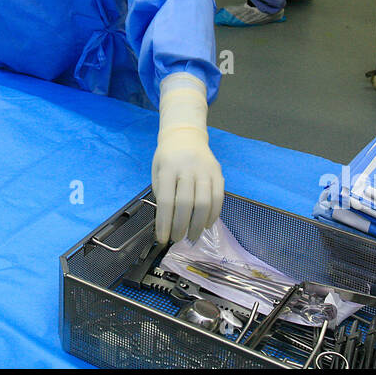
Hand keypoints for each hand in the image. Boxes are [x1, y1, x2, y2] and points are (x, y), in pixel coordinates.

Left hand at [152, 73, 222, 242]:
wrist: (185, 135)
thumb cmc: (167, 157)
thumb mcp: (157, 170)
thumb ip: (161, 193)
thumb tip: (168, 222)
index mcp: (168, 168)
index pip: (165, 200)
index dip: (164, 223)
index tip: (162, 238)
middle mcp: (188, 168)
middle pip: (186, 203)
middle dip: (181, 226)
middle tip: (177, 239)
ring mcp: (205, 170)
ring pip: (204, 203)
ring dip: (198, 224)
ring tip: (192, 236)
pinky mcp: (218, 173)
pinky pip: (218, 198)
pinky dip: (213, 215)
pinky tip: (205, 224)